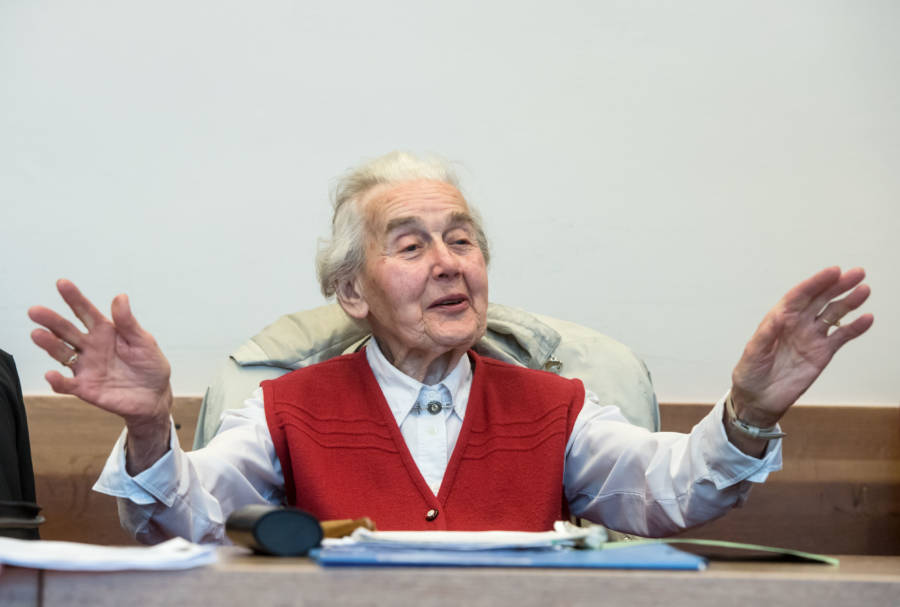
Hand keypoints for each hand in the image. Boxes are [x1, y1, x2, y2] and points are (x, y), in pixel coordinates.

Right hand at [29, 280, 172, 471]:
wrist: (154, 396)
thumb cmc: (150, 365)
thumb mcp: (143, 341)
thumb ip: (128, 323)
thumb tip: (120, 297)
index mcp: (105, 331)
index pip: (86, 312)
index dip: (74, 298)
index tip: (62, 283)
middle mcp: (91, 347)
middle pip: (67, 331)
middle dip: (51, 320)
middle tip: (36, 311)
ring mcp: (86, 367)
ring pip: (62, 353)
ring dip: (49, 345)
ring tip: (37, 334)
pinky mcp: (85, 387)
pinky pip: (67, 384)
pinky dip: (58, 381)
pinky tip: (51, 375)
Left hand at [730, 267, 872, 427]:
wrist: (758, 399)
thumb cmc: (750, 372)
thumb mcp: (753, 353)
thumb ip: (766, 335)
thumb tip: (778, 317)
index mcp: (779, 318)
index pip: (800, 295)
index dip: (816, 282)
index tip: (833, 271)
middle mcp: (797, 324)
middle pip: (820, 299)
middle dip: (838, 286)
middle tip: (857, 273)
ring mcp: (812, 337)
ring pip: (833, 314)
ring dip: (849, 302)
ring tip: (864, 290)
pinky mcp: (823, 353)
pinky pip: (841, 337)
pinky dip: (855, 328)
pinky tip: (867, 318)